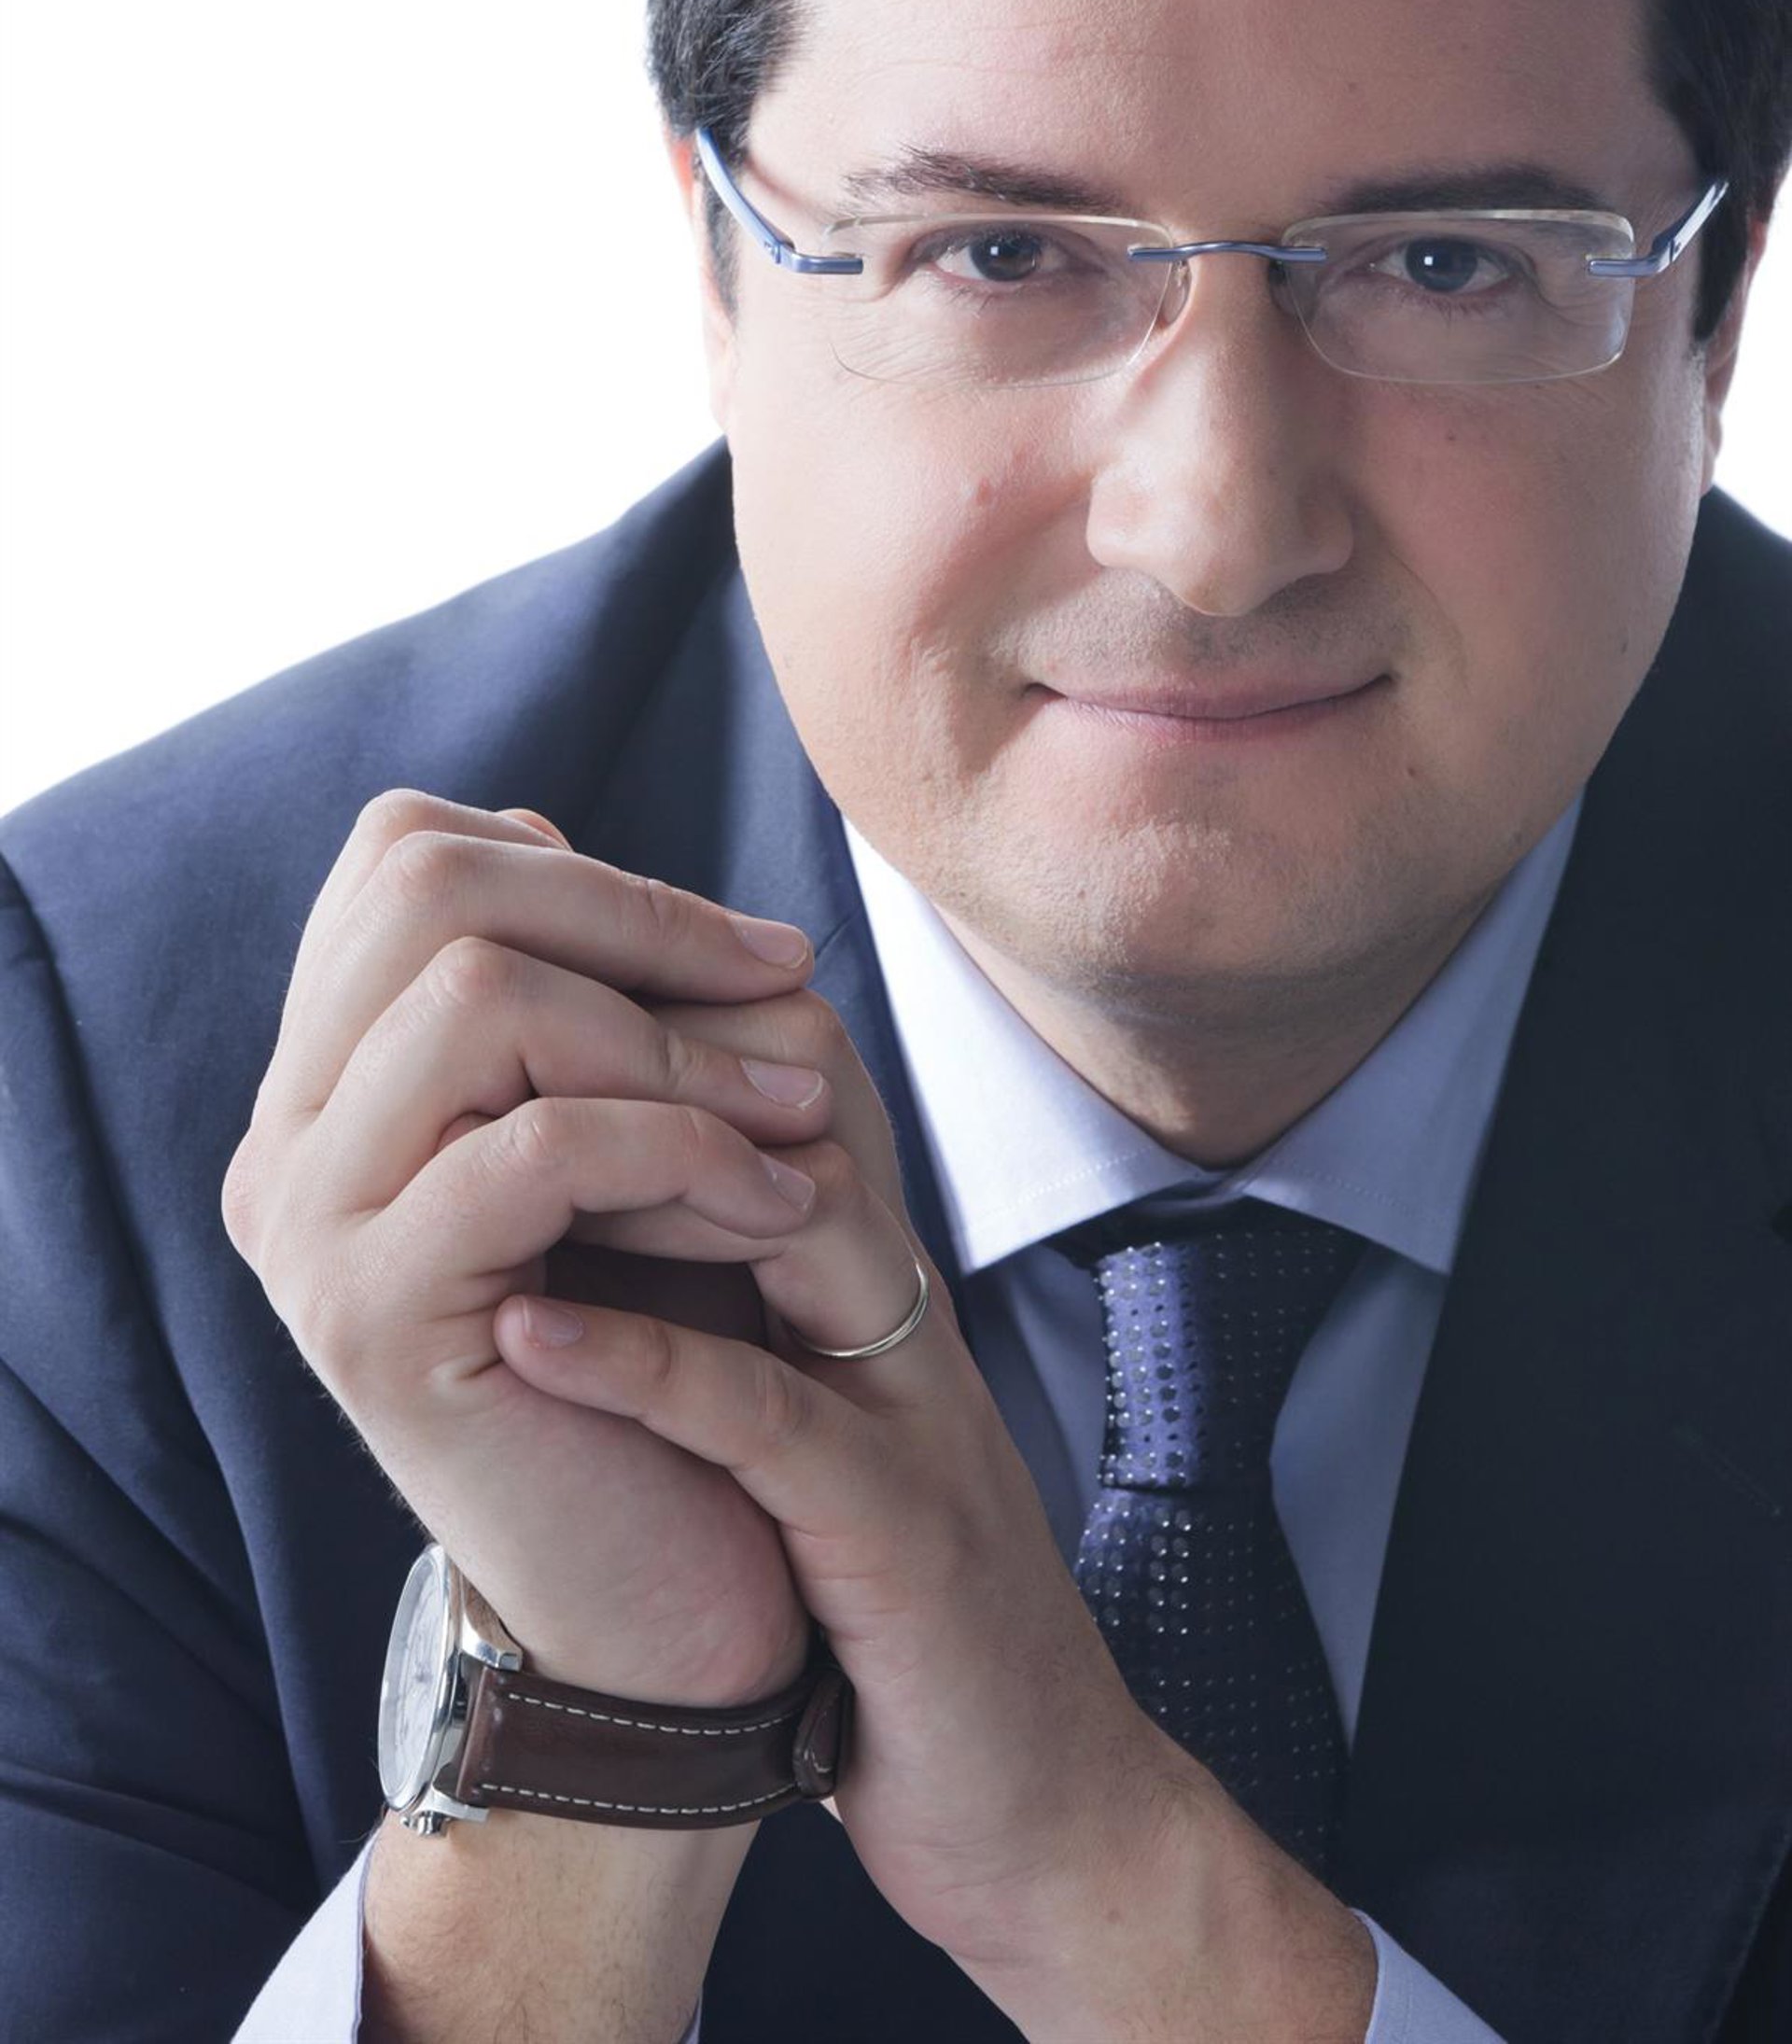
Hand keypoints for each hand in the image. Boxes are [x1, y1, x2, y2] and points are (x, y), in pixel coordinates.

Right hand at [219, 789, 838, 1707]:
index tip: (747, 950)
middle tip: (787, 988)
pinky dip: (678, 1149)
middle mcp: (287, 1132)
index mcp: (337, 1074)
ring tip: (798, 1115)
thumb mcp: (629, 1126)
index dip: (591, 869)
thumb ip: (574, 990)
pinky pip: (529, 1150)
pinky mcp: (365, 1318)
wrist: (661, 1579)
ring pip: (471, 998)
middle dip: (637, 919)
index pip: (410, 854)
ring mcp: (306, 1223)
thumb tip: (546, 815)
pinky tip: (772, 1202)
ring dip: (670, 1042)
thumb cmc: (667, 1334)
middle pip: (426, 886)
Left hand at [487, 980, 1209, 1981]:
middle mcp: (902, 1310)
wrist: (1031, 1796)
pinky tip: (522, 1331)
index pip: (783, 1066)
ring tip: (476, 1137)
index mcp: (872, 1276)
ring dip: (635, 1162)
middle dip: (634, 1040)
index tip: (497, 1002)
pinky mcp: (898, 1535)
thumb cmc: (881, 1596)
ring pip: (797, 1214)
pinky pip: (769, 1416)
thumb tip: (572, 1195)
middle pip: (797, 1091)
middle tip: (469, 1030)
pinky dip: (647, 1361)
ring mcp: (909, 1411)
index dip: (648, 1006)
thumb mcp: (803, 1407)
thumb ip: (722, 1293)